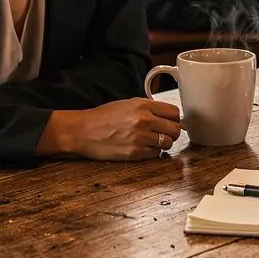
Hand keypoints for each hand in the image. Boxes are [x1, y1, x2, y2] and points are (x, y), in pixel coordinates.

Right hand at [39, 98, 182, 161]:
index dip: (174, 119)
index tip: (170, 122)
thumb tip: (165, 115)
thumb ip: (147, 108)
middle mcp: (144, 120)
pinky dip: (152, 152)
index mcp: (143, 105)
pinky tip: (142, 147)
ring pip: (167, 143)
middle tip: (165, 134)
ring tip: (153, 141)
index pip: (174, 112)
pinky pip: (155, 153)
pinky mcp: (135, 152)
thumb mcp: (127, 104)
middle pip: (175, 129)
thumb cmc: (103, 117)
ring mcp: (140, 137)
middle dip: (172, 133)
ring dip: (163, 144)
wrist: (83, 131)